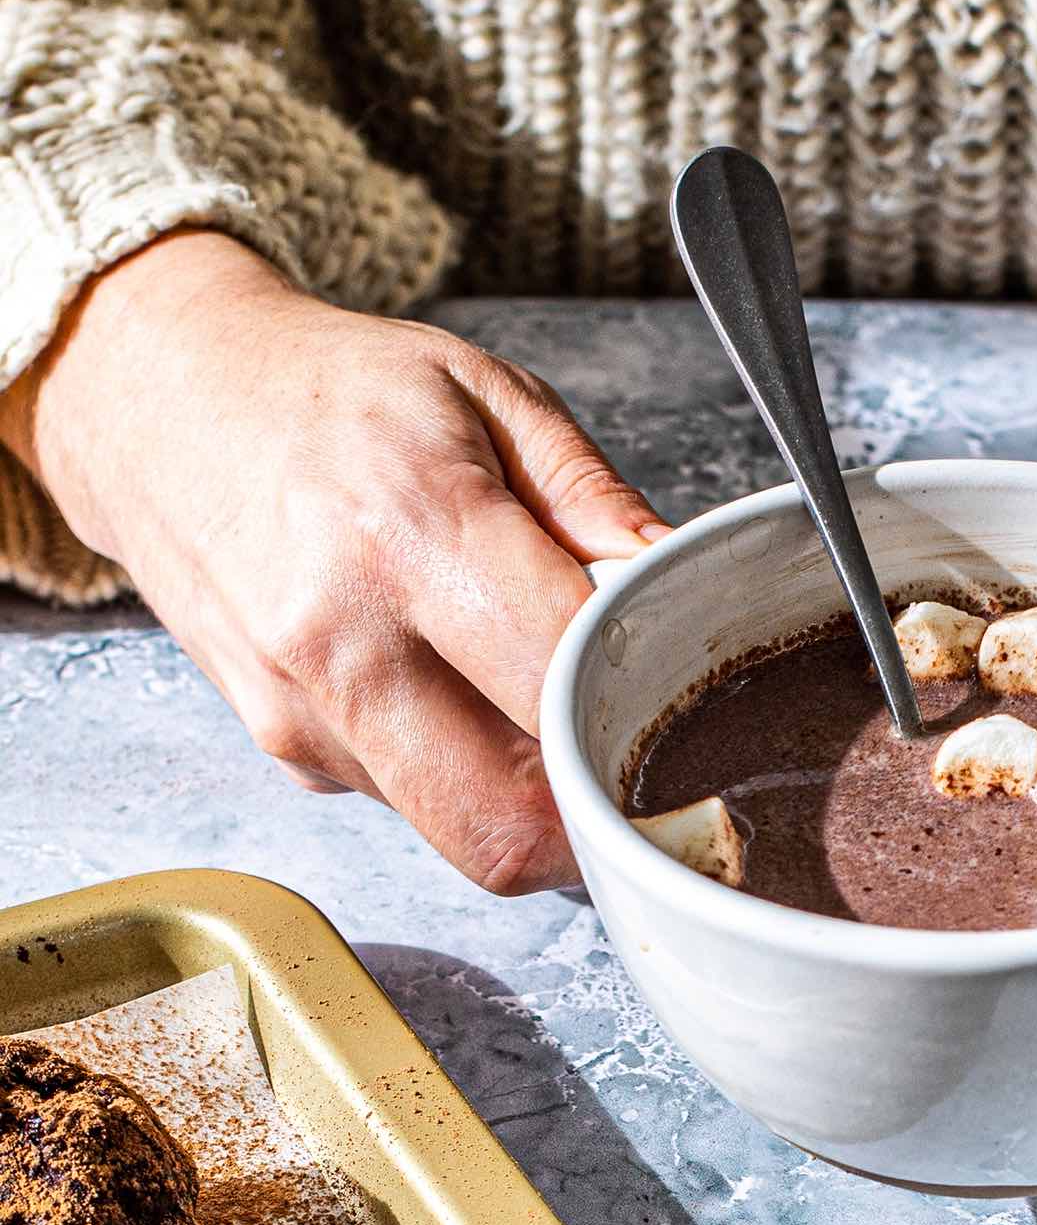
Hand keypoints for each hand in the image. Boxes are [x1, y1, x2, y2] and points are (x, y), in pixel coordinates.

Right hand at [0, 231, 666, 891]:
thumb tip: (687, 590)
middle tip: (645, 763)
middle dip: (598, 816)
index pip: (562, 681)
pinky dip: (465, 771)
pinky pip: (412, 803)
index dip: (645, 704)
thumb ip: (599, 506)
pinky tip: (464, 691)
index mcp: (408, 533)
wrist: (160, 400)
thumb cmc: (331, 391)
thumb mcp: (490, 395)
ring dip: (535, 799)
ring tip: (552, 705)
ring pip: (464, 832)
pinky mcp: (285, 749)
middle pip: (509, 823)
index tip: (689, 694)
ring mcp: (299, 713)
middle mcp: (339, 642)